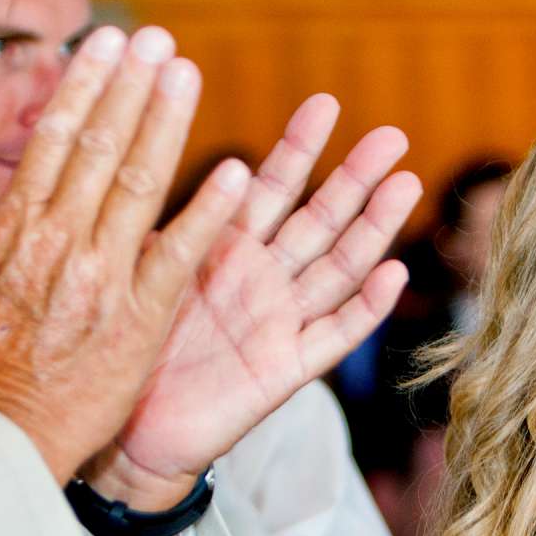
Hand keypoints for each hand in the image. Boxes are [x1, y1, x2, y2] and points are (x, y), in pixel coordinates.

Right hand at [0, 26, 247, 482]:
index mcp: (13, 230)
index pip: (55, 140)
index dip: (85, 86)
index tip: (106, 45)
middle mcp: (60, 241)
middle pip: (102, 146)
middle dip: (130, 85)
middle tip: (157, 39)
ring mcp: (103, 277)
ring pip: (142, 182)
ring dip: (168, 122)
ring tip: (187, 73)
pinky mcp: (141, 317)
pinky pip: (180, 254)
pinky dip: (209, 212)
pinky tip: (236, 174)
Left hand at [91, 93, 422, 507]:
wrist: (129, 432)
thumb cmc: (131, 348)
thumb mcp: (144, 270)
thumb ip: (165, 221)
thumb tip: (143, 149)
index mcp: (228, 249)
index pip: (272, 186)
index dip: (300, 147)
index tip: (326, 103)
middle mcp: (264, 280)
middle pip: (320, 218)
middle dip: (356, 177)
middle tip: (393, 135)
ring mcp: (281, 322)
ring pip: (338, 267)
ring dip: (374, 228)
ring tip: (406, 185)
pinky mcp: (286, 369)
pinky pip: (333, 335)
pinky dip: (365, 306)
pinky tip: (394, 273)